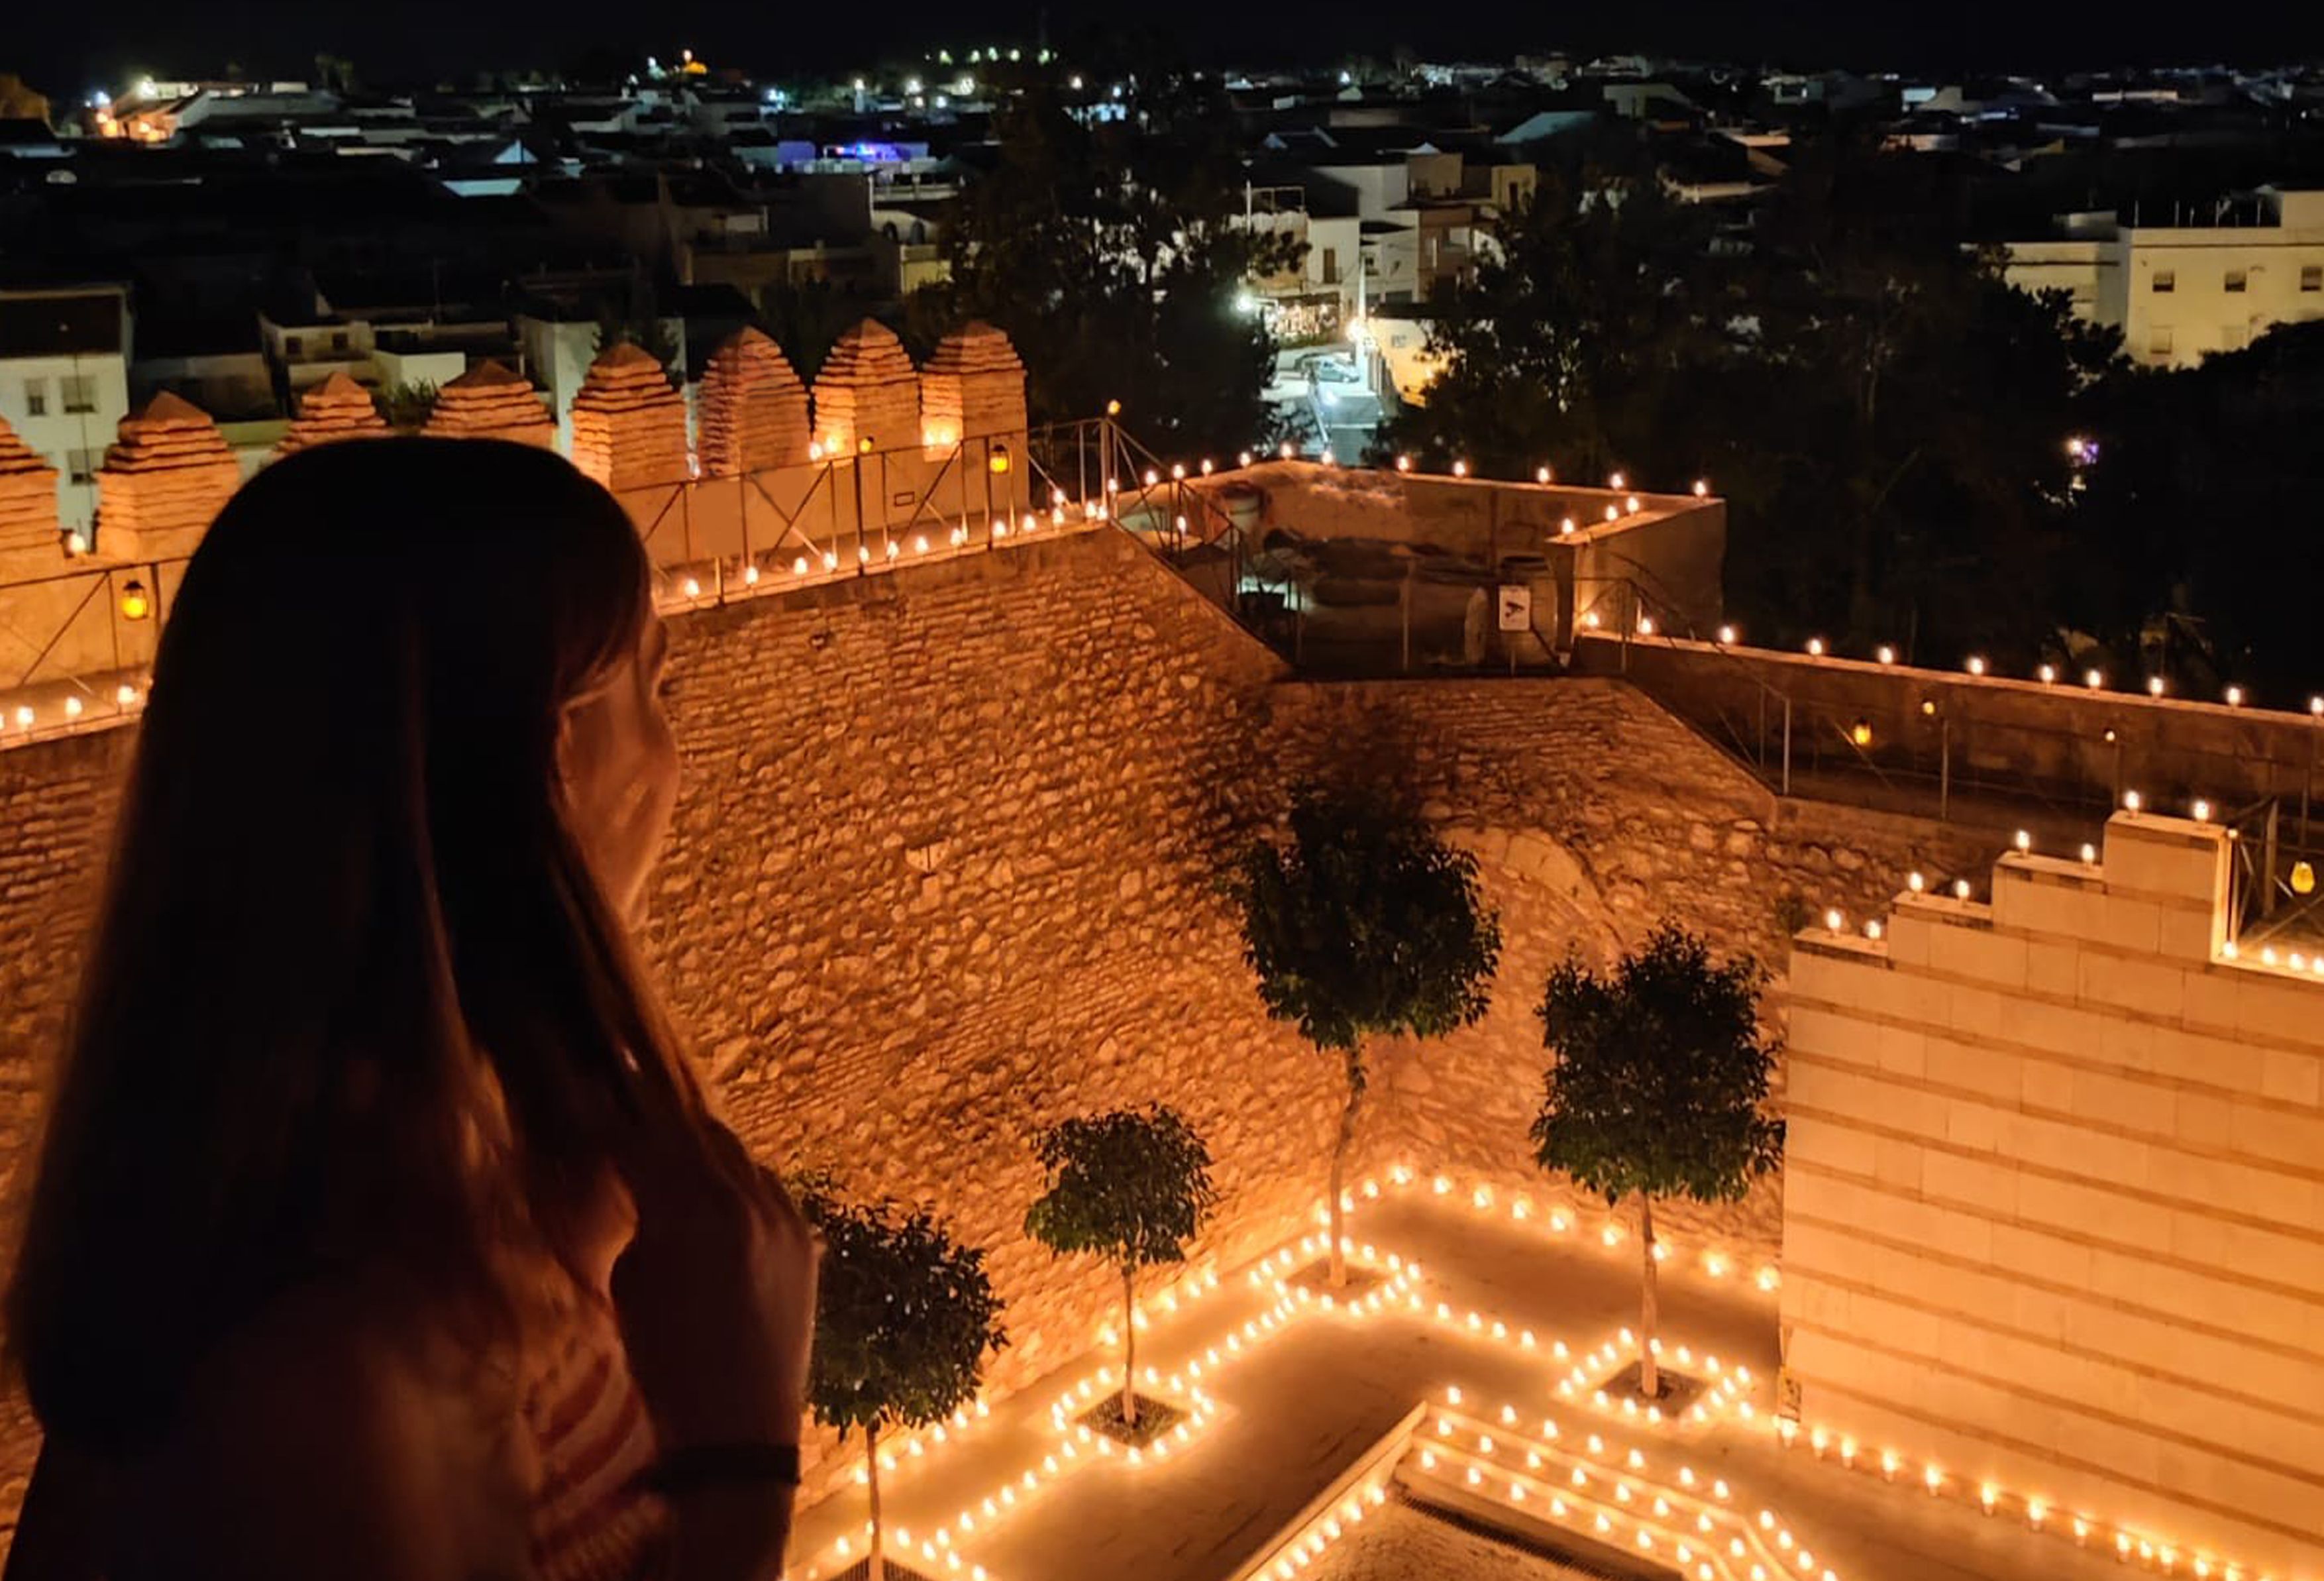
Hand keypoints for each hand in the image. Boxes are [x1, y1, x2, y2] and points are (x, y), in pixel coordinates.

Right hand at [610, 1113, 818, 1452]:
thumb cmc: (666, 1363)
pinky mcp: (806, 1238)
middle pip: (696, 1132)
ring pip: (737, 1154)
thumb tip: (639, 1178)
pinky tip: (716, 1189)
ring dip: (700, 1146)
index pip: (644, 1142)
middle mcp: (748, 1201)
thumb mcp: (631, 1283)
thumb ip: (641, 1217)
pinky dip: (737, 1180)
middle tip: (628, 1102)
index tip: (589, 1097)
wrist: (739, 1428)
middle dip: (658, 1118)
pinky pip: (767, 1187)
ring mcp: (785, 1217)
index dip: (610, 1118)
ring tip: (669, 1141)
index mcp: (694, 1213)